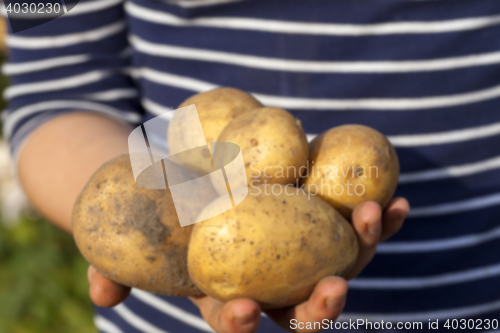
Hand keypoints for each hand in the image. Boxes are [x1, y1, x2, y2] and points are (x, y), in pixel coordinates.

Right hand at [87, 198, 409, 331]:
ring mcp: (298, 251)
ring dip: (363, 250)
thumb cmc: (153, 214)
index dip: (240, 324)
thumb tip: (104, 293)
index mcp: (227, 293)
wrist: (184, 177)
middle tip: (334, 289)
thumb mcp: (125, 240)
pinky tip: (396, 203)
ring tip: (376, 218)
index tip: (240, 309)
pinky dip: (376, 219)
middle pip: (301, 307)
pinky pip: (350, 224)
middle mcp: (270, 280)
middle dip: (320, 307)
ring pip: (339, 264)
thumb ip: (111, 269)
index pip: (235, 320)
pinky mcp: (316, 220)